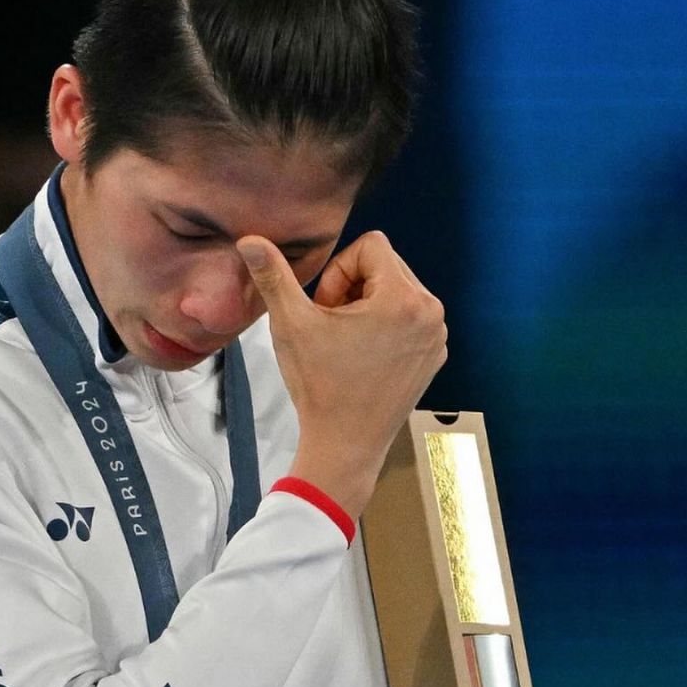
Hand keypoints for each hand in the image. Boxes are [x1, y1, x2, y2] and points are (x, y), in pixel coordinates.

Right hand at [237, 231, 445, 519]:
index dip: (338, 271)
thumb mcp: (291, 325)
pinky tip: (364, 358)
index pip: (371, 245)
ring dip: (367, 306)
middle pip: (385, 266)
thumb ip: (273, 276)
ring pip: (396, 291)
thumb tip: (249, 239)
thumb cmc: (319, 387)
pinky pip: (409, 318)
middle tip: (333, 329)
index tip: (326, 310)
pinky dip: (385, 327)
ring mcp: (437, 336)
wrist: (345, 447)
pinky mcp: (435, 356)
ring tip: (347, 344)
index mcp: (404, 298)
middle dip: (353, 288)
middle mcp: (431, 312)